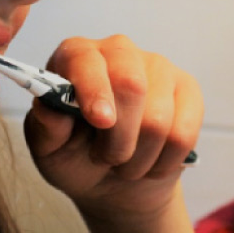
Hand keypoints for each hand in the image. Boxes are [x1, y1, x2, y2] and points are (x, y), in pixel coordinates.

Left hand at [23, 34, 202, 220]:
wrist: (114, 182)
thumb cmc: (75, 157)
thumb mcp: (49, 150)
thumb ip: (46, 128)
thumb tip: (49, 106)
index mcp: (76, 56)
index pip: (87, 61)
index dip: (95, 91)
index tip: (100, 121)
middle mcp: (118, 50)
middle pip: (131, 85)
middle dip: (119, 138)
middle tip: (107, 158)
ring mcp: (157, 66)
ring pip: (159, 118)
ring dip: (139, 158)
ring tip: (126, 163)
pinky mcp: (187, 89)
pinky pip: (184, 132)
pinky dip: (165, 161)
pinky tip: (152, 162)